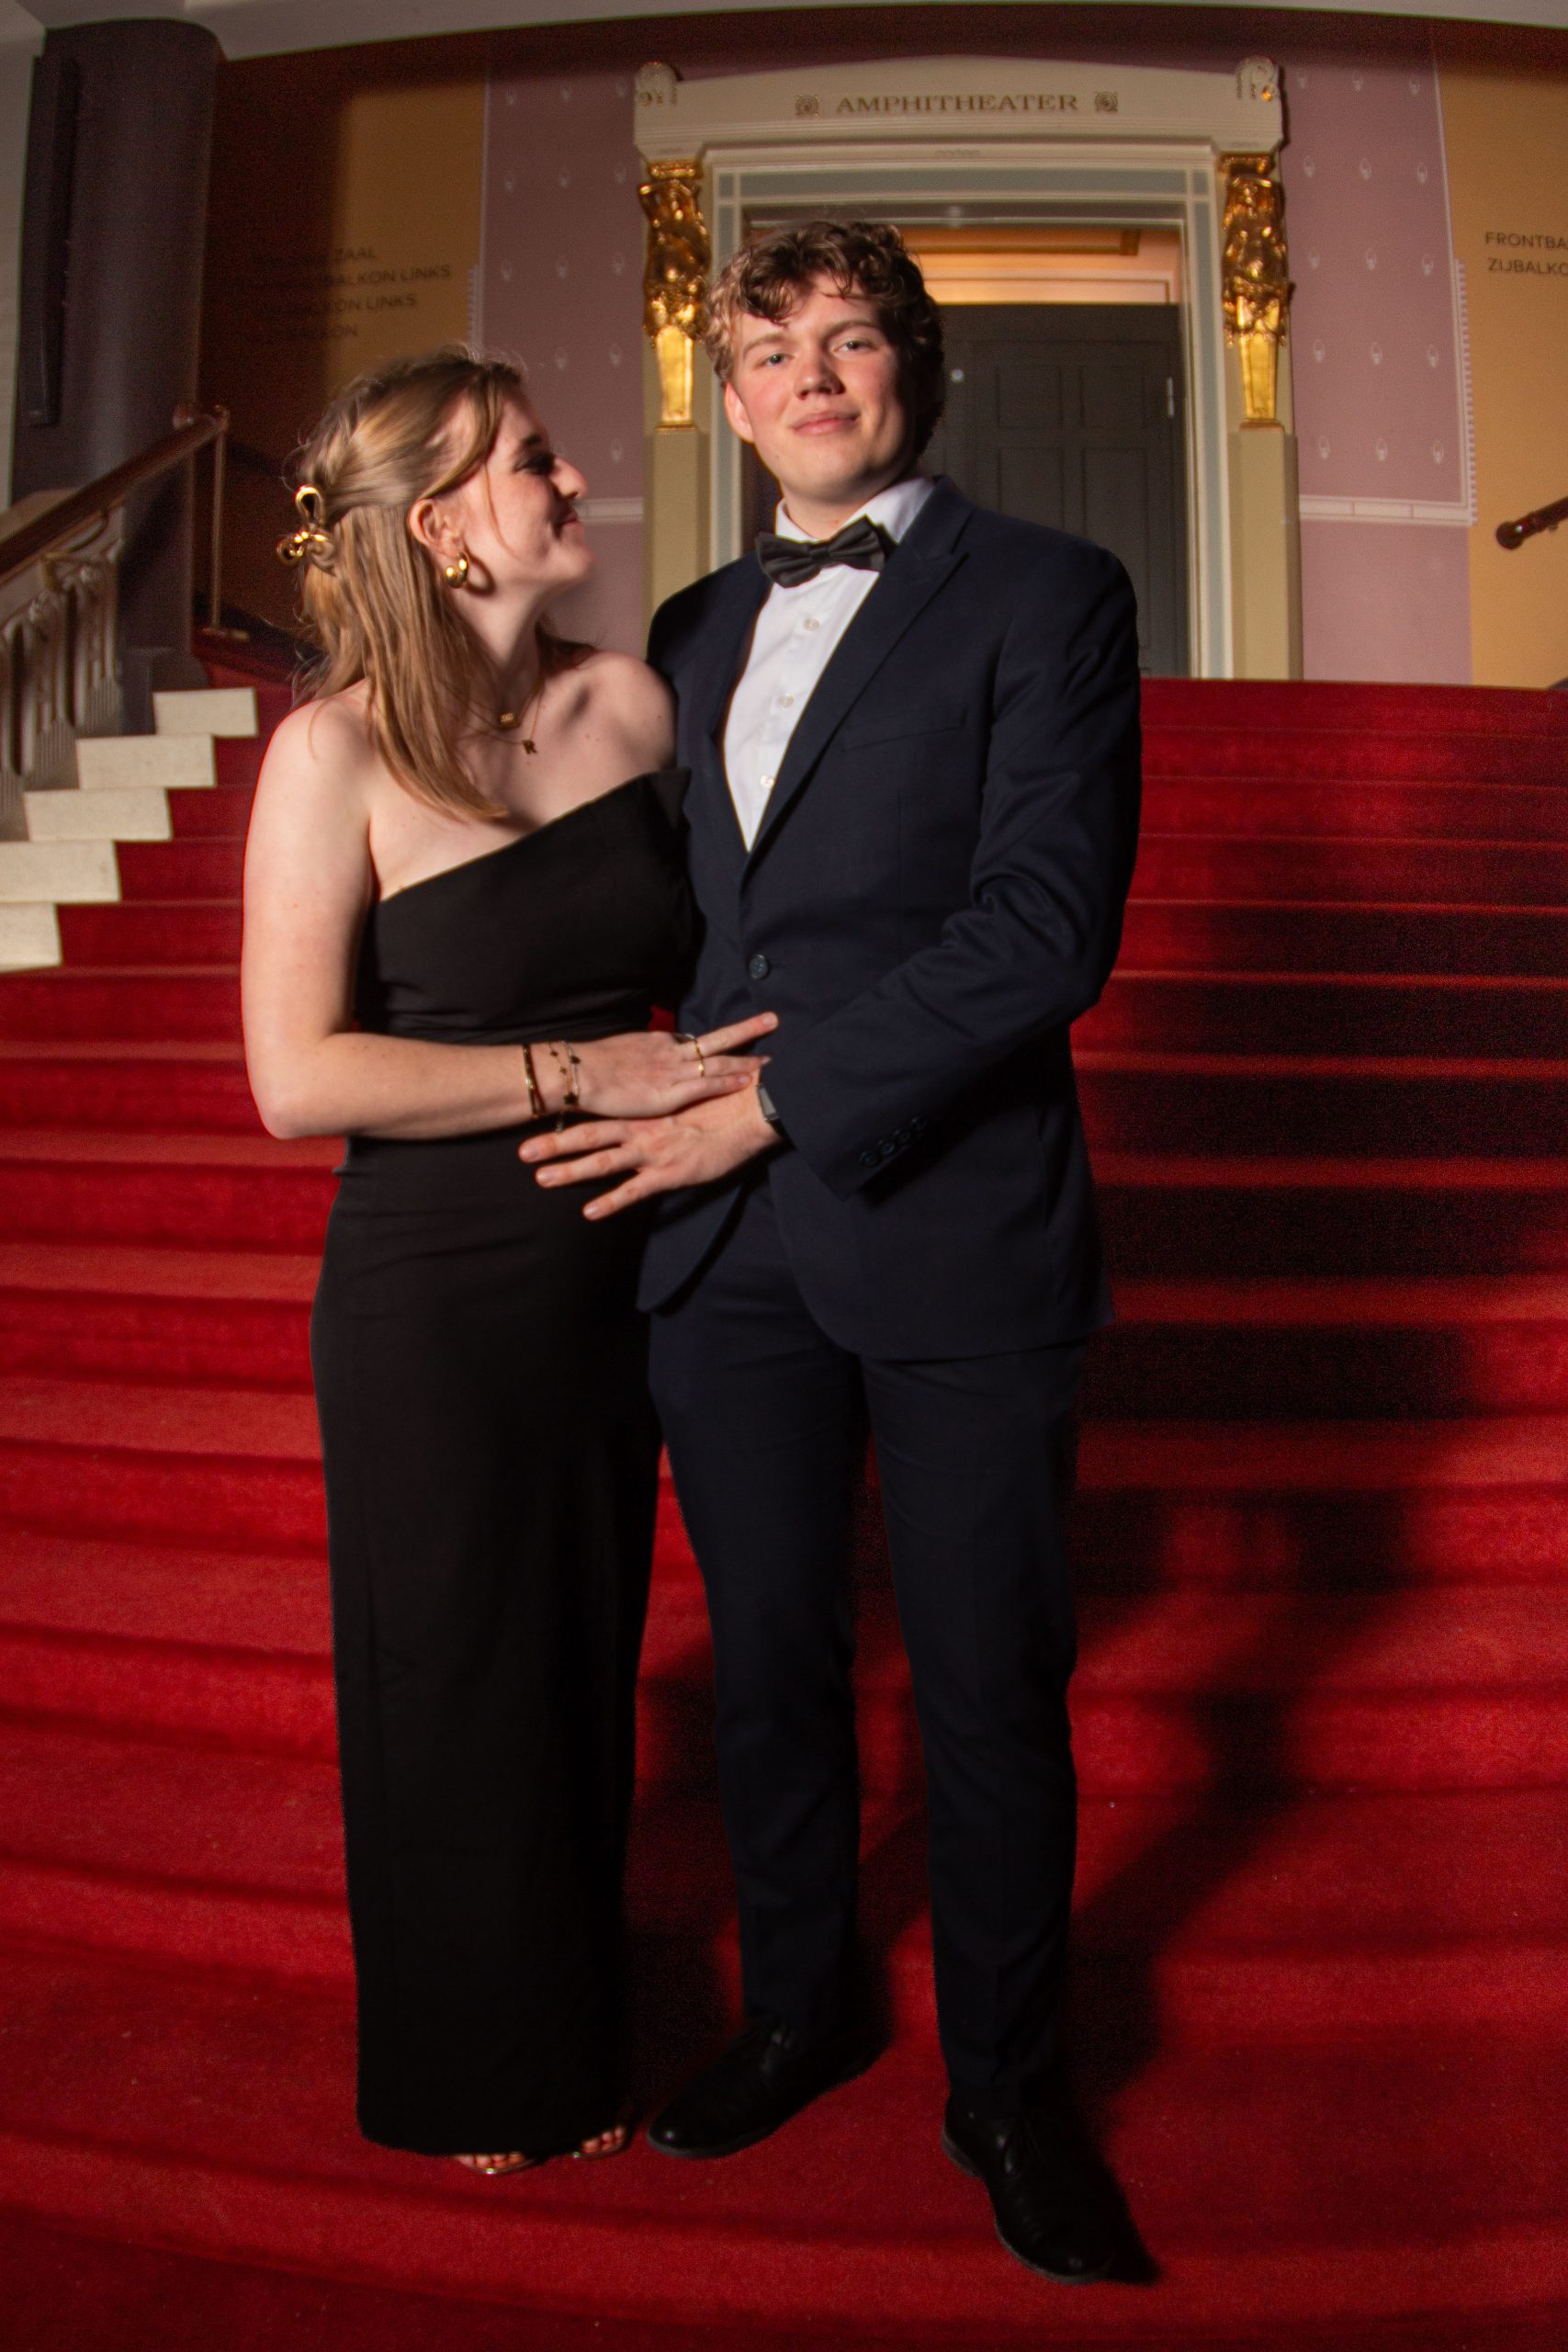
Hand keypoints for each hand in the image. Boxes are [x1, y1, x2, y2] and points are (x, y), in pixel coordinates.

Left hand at [520, 1081, 778, 1217]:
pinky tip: (589, 1213)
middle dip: (554, 1144)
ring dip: (571, 1171)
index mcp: (645, 1111)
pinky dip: (611, 1202)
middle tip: (522, 1152)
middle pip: (590, 1136)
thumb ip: (662, 1103)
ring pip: (604, 1162)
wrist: (751, 1107)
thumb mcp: (685, 1096)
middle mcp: (642, 1129)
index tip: (539, 1118)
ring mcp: (654, 1152)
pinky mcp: (671, 1173)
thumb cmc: (723, 1099)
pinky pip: (635, 1191)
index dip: (568, 1117)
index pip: (599, 1113)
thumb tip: (649, 1102)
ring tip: (542, 1179)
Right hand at [569, 1015, 776, 1118]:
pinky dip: (730, 1081)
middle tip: (773, 1020)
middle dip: (747, 1030)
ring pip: (720, 1060)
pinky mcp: (671, 1092)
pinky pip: (708, 1084)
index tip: (738, 1037)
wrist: (579, 1073)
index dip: (720, 1041)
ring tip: (773, 1058)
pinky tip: (749, 1081)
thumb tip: (643, 1059)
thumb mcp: (621, 1050)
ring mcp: (675, 1071)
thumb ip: (639, 1055)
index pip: (695, 1041)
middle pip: (718, 1039)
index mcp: (659, 1043)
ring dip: (748, 1059)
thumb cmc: (592, 1065)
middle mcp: (672, 1052)